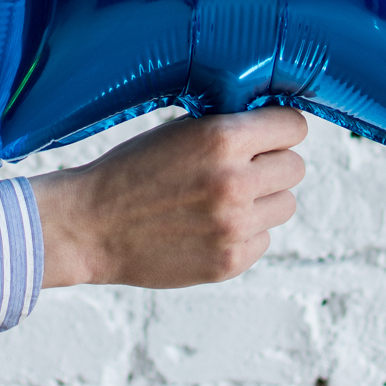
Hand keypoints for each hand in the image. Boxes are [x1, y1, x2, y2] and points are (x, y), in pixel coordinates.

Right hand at [29, 107, 306, 287]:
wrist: (90, 225)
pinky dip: (245, 232)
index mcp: (222, 139)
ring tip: (224, 197)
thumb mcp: (178, 130)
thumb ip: (228, 128)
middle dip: (273, 163)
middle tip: (243, 165)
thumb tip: (272, 123)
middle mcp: (236, 182)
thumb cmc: (130, 170)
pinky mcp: (230, 261)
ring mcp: (235, 226)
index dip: (280, 127)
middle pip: (295, 167)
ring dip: (263, 199)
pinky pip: (264, 238)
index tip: (269, 132)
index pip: (293, 126)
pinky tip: (210, 224)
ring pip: (286, 204)